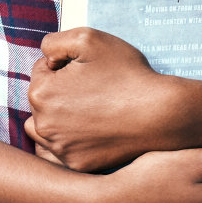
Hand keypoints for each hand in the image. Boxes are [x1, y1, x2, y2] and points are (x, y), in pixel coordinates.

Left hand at [25, 27, 179, 171]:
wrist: (161, 113)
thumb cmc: (126, 73)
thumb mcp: (87, 38)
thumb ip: (53, 42)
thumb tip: (45, 58)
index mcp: (40, 93)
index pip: (41, 71)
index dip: (64, 66)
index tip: (88, 71)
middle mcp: (43, 125)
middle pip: (41, 100)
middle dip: (59, 91)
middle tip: (92, 90)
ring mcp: (60, 149)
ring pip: (47, 126)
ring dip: (59, 117)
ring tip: (89, 110)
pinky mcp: (77, 164)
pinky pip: (64, 148)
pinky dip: (74, 139)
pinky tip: (95, 130)